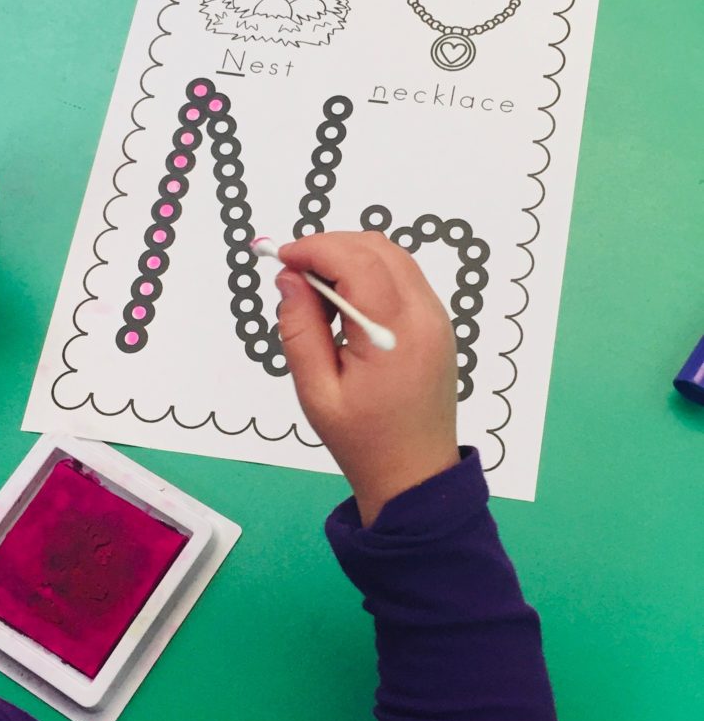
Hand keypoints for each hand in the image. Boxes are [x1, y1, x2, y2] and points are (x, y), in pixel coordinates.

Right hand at [277, 232, 459, 525]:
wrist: (415, 473)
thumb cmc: (363, 440)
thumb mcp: (317, 391)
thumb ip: (300, 329)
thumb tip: (289, 279)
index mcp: (394, 334)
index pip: (357, 261)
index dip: (315, 249)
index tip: (282, 259)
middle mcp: (424, 316)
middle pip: (377, 248)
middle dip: (330, 247)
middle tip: (294, 275)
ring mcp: (436, 317)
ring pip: (392, 257)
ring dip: (349, 258)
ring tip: (317, 294)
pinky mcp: (437, 323)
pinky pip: (403, 277)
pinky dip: (369, 274)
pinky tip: (344, 306)